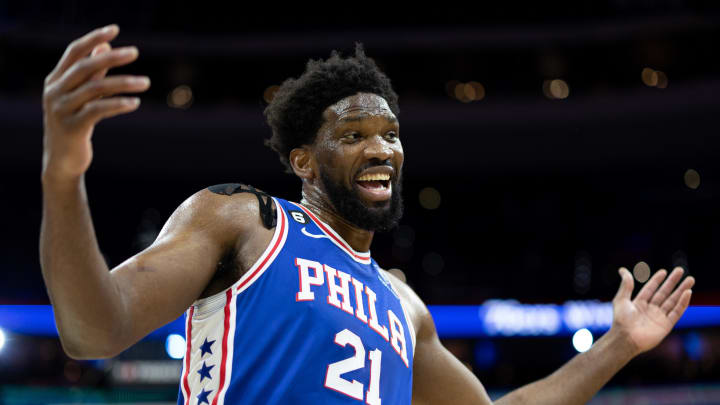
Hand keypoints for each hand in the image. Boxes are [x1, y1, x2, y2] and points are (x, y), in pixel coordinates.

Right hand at [42, 25, 149, 181]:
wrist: (62, 160)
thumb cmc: (75, 123)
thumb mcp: (82, 96)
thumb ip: (93, 73)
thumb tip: (106, 48)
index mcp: (55, 80)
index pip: (74, 52)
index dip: (93, 39)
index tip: (115, 30)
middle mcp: (54, 92)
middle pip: (84, 67)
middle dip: (111, 57)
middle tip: (135, 52)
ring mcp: (61, 110)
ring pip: (95, 88)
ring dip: (123, 83)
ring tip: (145, 83)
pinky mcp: (73, 128)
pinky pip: (98, 110)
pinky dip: (118, 104)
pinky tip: (135, 103)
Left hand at [611, 266, 694, 355]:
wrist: (625, 338)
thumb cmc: (620, 320)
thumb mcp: (621, 299)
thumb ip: (626, 285)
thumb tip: (622, 270)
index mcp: (639, 303)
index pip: (651, 289)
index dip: (657, 280)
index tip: (664, 271)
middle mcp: (650, 309)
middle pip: (664, 293)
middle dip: (673, 282)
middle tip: (681, 270)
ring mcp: (659, 317)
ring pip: (673, 300)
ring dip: (682, 290)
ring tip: (690, 279)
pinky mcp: (666, 325)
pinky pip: (677, 312)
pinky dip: (683, 303)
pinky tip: (688, 292)